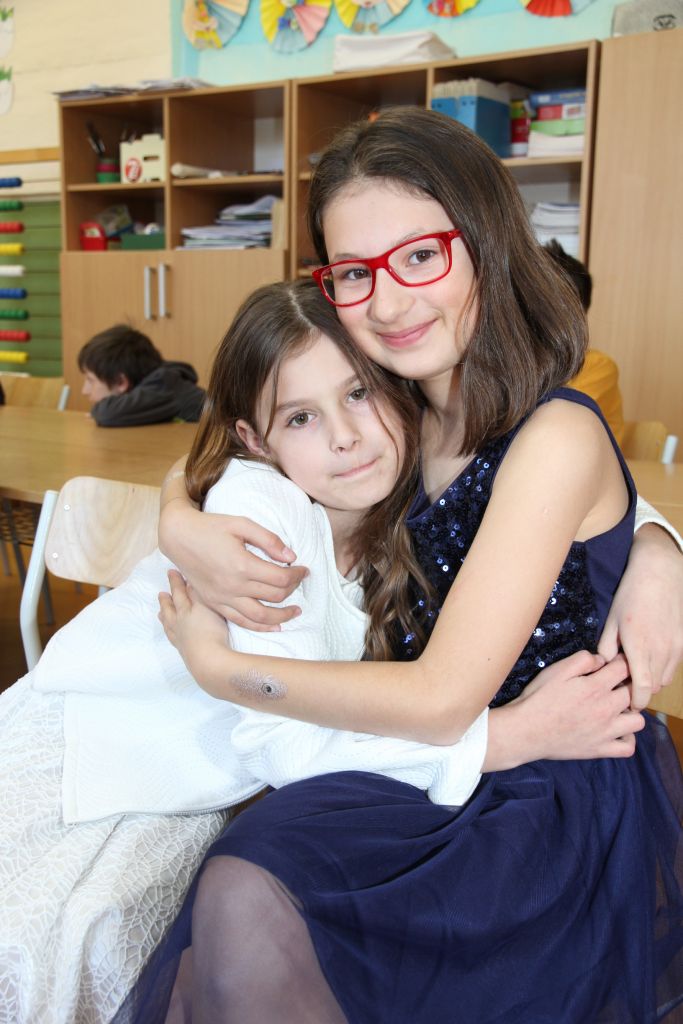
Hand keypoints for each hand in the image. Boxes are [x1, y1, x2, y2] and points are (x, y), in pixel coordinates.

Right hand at [159, 503, 307, 630]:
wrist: (178, 537)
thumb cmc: (211, 527)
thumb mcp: (241, 524)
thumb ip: (269, 540)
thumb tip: (291, 556)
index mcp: (242, 564)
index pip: (281, 577)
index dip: (297, 574)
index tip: (304, 569)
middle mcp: (233, 585)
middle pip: (275, 596)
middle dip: (293, 589)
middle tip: (298, 581)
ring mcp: (223, 598)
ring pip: (260, 616)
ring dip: (282, 616)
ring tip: (295, 612)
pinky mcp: (215, 603)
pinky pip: (241, 621)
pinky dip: (260, 626)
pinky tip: (274, 625)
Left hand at [159, 570, 229, 671]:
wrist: (209, 661)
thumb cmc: (211, 632)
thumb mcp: (207, 606)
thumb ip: (199, 592)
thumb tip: (190, 579)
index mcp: (184, 611)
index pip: (179, 593)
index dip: (176, 582)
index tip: (171, 572)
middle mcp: (179, 624)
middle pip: (170, 609)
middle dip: (166, 600)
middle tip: (161, 594)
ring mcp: (180, 639)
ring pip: (169, 626)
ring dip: (165, 617)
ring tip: (161, 614)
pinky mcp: (185, 652)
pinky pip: (174, 640)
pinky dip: (171, 634)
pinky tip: (173, 635)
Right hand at [485, 651, 644, 769]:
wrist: (526, 731)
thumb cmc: (538, 698)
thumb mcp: (556, 671)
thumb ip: (582, 660)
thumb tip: (601, 660)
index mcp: (595, 687)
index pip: (623, 669)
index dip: (620, 662)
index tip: (613, 664)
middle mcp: (606, 709)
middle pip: (634, 693)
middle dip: (627, 685)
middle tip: (613, 686)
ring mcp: (606, 732)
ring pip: (638, 721)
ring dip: (631, 713)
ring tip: (617, 709)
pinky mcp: (600, 749)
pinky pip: (628, 747)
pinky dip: (627, 739)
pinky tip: (615, 731)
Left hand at [599, 524, 682, 708]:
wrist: (661, 574)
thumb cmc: (631, 595)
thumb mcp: (612, 619)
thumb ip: (607, 646)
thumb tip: (606, 665)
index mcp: (638, 646)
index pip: (643, 687)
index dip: (637, 701)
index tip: (628, 703)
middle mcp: (660, 650)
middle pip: (654, 687)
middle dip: (641, 691)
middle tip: (627, 683)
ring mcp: (675, 647)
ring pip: (665, 679)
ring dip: (652, 680)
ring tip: (638, 668)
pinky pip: (673, 666)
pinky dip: (662, 669)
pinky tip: (651, 656)